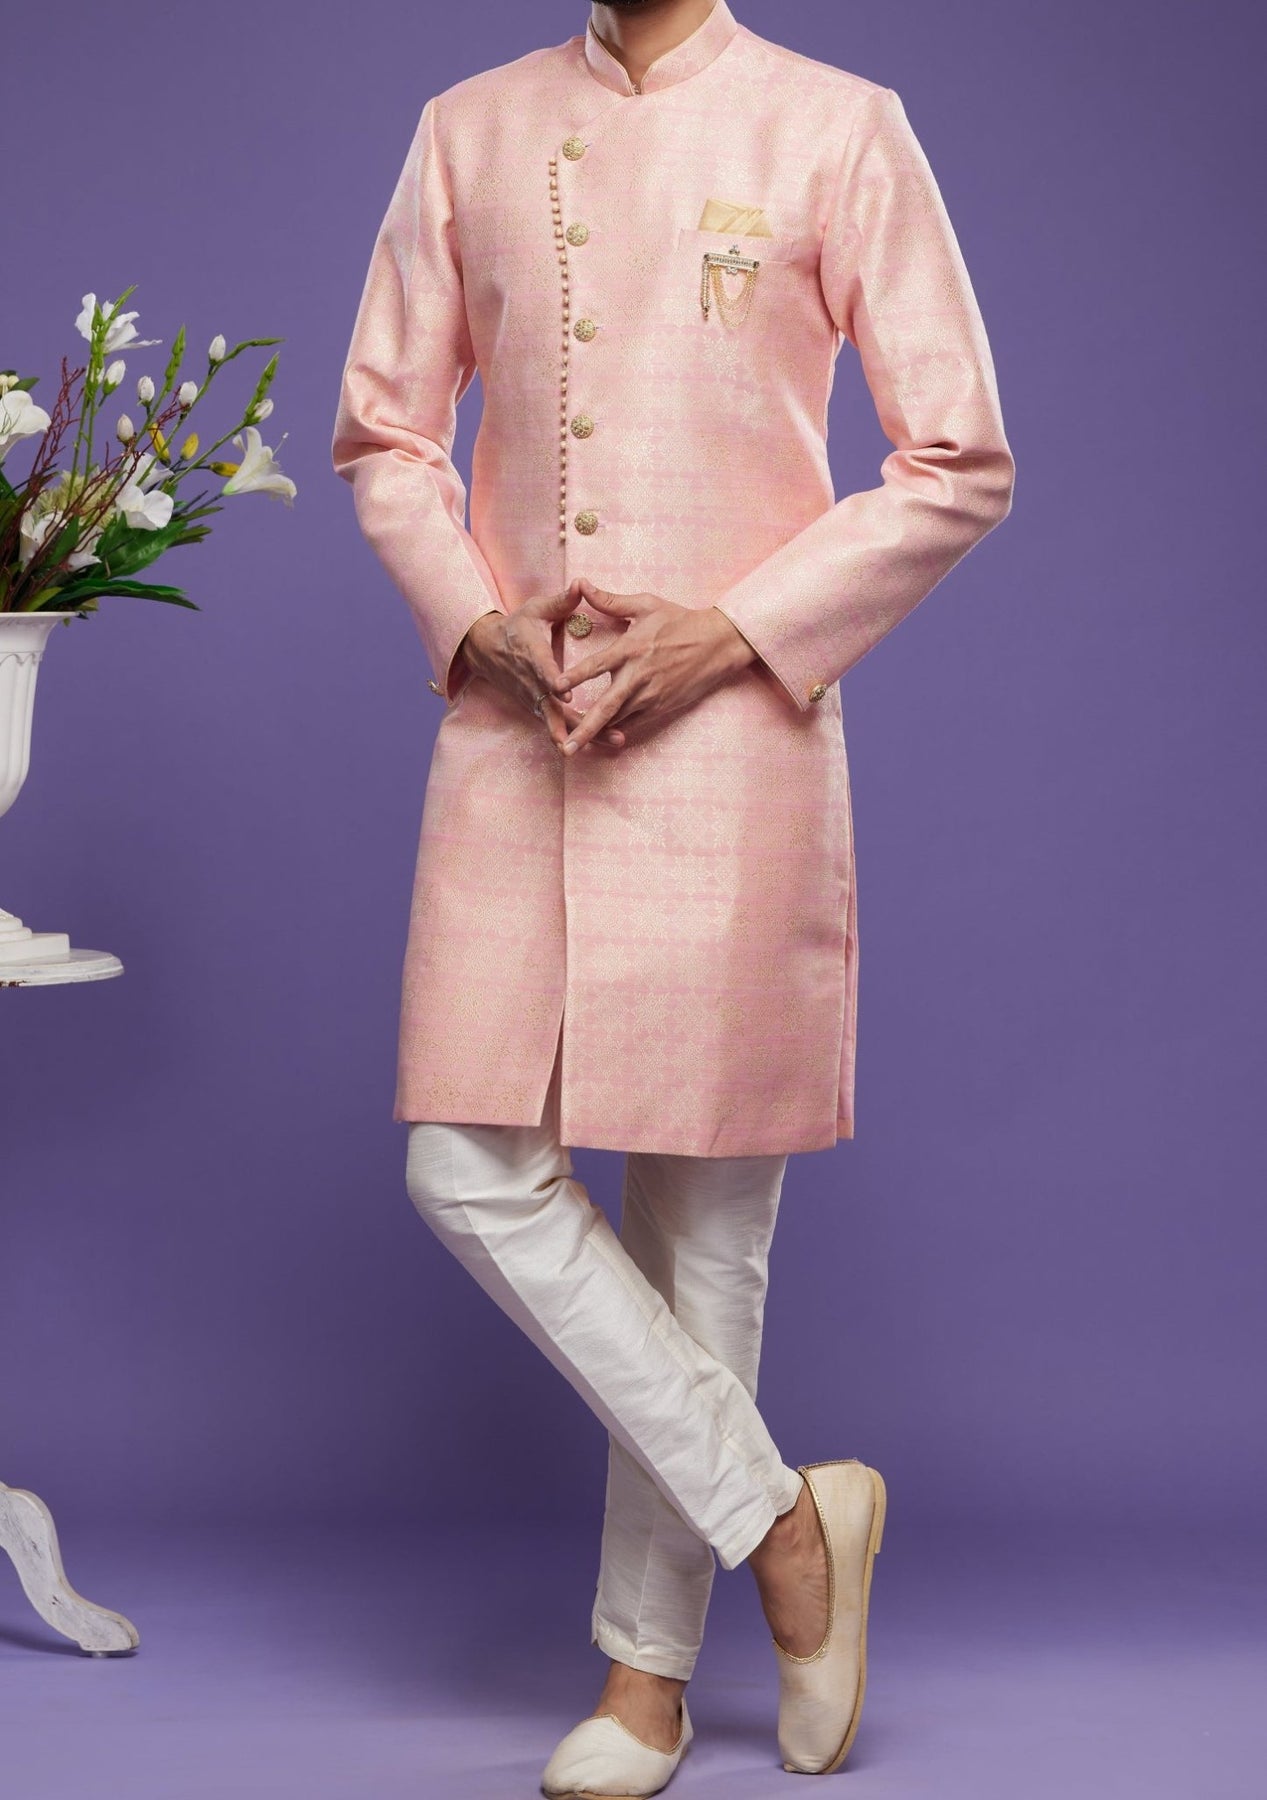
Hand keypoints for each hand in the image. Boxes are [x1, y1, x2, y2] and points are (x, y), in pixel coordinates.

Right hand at [456, 582, 624, 752]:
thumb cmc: (517, 626)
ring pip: (560, 723)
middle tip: (603, 729)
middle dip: (579, 722)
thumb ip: (561, 601)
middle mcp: (533, 683)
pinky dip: (578, 736)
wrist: (487, 650)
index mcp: (533, 655)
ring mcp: (535, 699)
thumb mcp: (536, 609)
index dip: (553, 682)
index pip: (542, 671)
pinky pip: (558, 726)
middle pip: (556, 708)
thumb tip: (580, 583)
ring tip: (614, 741)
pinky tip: (603, 744)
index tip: (566, 693)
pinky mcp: (538, 709)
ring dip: (586, 735)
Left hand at [554, 578, 756, 754]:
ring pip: (618, 720)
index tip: (556, 686)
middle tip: (565, 747)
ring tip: (574, 748)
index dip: (577, 675)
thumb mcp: (646, 605)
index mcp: (632, 648)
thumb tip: (581, 584)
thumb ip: (610, 601)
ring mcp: (651, 695)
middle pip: (607, 707)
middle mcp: (639, 676)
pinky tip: (600, 740)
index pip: (598, 664)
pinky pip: (634, 724)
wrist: (717, 644)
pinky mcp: (660, 706)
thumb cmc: (679, 621)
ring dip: (596, 735)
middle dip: (585, 729)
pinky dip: (617, 732)